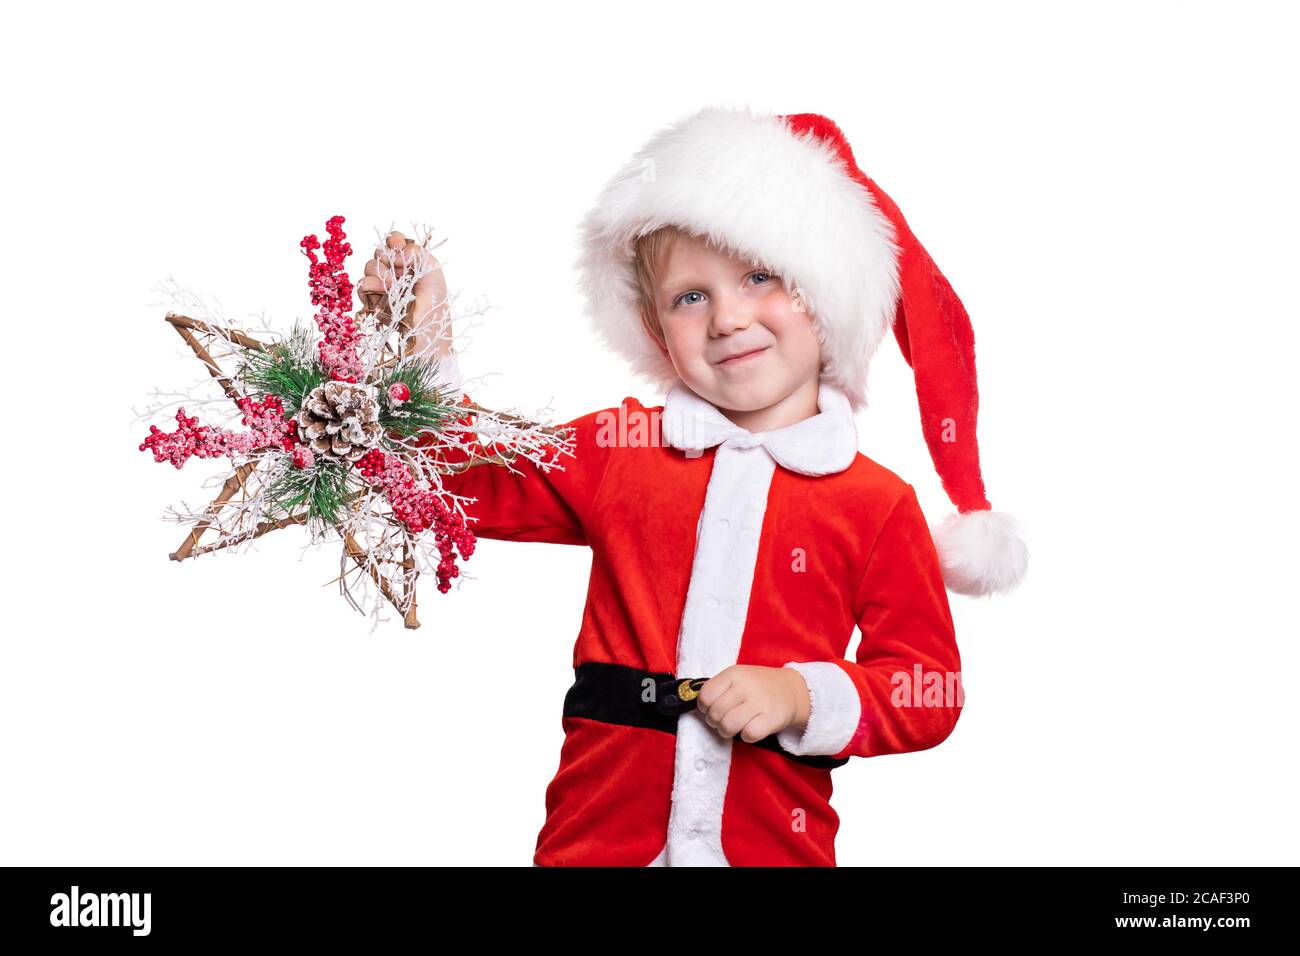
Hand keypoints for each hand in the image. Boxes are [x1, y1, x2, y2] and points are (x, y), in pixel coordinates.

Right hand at [355, 230, 451, 360]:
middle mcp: (393, 271)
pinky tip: (383, 291)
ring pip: (369, 266)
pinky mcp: (372, 299)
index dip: (394, 239)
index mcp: (408, 261)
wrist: (428, 326)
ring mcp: (381, 284)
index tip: (397, 244)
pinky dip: (370, 284)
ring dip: (380, 272)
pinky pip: (361, 284)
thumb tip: (394, 251)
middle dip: (386, 256)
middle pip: (379, 251)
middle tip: (399, 269)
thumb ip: (416, 251)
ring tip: (393, 285)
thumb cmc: (434, 299)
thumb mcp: (433, 269)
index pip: (394, 241)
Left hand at [696, 665, 810, 743]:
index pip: (705, 696)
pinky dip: (747, 736)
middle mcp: (745, 686)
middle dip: (715, 722)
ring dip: (727, 731)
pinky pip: (748, 734)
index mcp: (733, 674)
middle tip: (723, 720)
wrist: (791, 689)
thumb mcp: (737, 677)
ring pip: (728, 726)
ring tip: (734, 726)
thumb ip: (718, 688)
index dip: (704, 707)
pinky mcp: (771, 718)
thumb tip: (695, 706)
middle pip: (715, 714)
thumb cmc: (757, 686)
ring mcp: (759, 702)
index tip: (711, 709)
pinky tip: (751, 729)